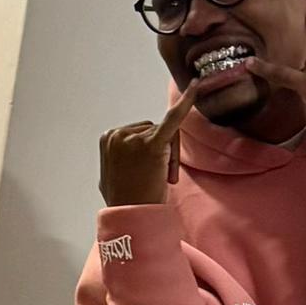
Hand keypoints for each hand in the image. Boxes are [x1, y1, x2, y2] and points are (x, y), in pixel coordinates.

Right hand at [99, 78, 203, 206]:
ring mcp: (133, 138)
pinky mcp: (152, 144)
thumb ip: (119, 158)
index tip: (148, 172)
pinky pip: (172, 120)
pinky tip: (197, 86)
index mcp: (107, 137)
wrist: (132, 218)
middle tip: (160, 179)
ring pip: (165, 133)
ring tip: (161, 179)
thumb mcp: (112, 175)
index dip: (150, 152)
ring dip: (169, 155)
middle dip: (162, 151)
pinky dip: (186, 103)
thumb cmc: (126, 200)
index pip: (139, 132)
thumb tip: (124, 157)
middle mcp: (118, 134)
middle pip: (153, 128)